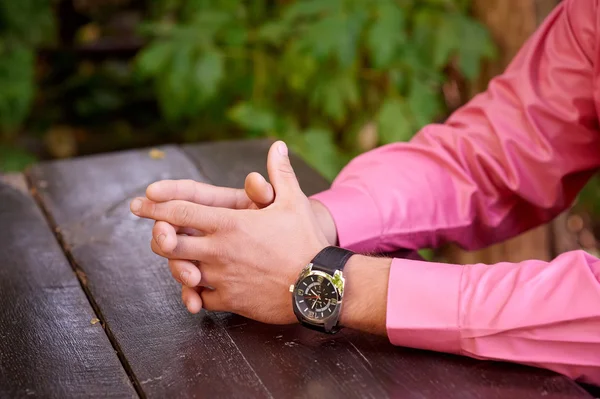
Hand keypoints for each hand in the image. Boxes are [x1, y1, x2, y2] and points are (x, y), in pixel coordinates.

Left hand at [130, 141, 329, 323]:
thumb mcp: (294, 202)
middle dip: (158, 236)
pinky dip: (197, 292)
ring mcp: (221, 278)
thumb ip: (280, 173)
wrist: (318, 285)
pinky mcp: (230, 301)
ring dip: (177, 265)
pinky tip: (198, 288)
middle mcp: (218, 250)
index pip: (180, 212)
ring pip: (182, 272)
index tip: (140, 202)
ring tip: (176, 261)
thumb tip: (278, 146)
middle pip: (170, 243)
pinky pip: (202, 297)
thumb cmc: (306, 241)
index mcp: (229, 224)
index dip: (156, 205)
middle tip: (155, 232)